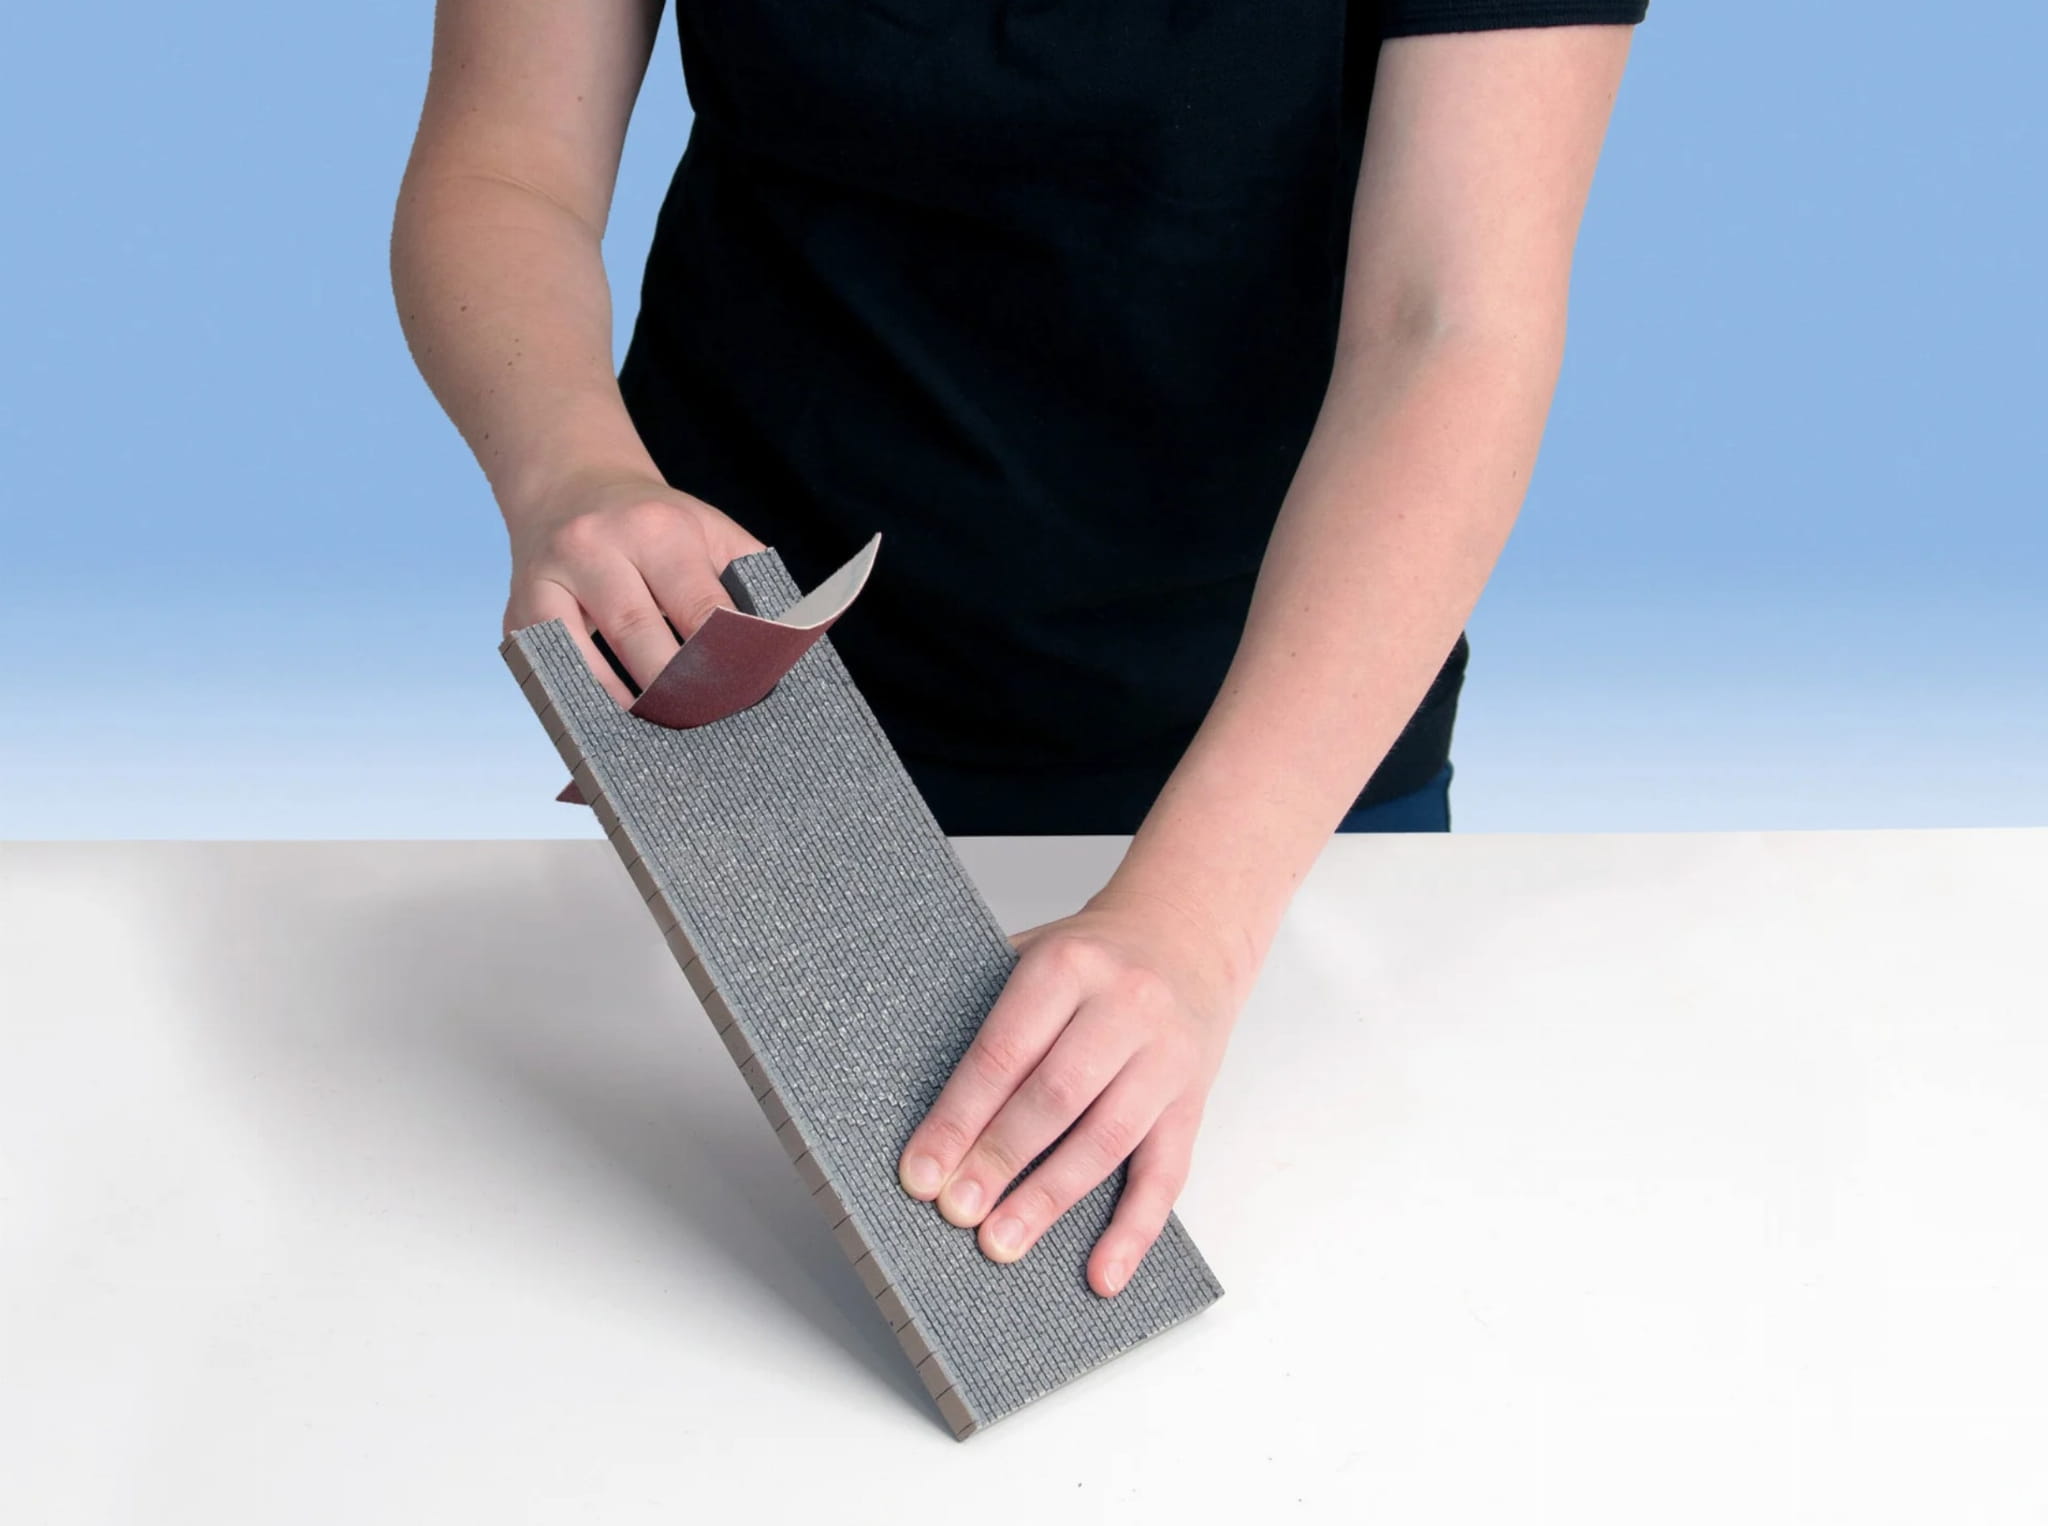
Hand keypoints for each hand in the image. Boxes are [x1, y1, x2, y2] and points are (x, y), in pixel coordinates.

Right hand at [502, 467, 766, 705]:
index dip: (726, 658)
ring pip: (588, 659)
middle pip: (641, 634)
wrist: (570, 485)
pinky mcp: (519, 612)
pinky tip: (617, 722)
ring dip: (631, 705)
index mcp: (657, 527)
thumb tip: (788, 646)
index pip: (700, 606)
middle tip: (710, 724)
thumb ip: (750, 579)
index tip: (749, 696)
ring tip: (668, 734)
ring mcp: (550, 579)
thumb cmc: (656, 524)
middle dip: (679, 689)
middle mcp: (596, 546)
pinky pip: (553, 669)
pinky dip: (587, 700)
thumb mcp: (710, 529)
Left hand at [896, 884, 1253, 1295]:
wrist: (1188, 935)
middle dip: (998, 1160)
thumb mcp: (1037, 953)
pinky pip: (1167, 1174)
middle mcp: (1124, 1007)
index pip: (1003, 1052)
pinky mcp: (1193, 1101)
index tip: (920, 1170)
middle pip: (1053, 1097)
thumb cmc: (1096, 958)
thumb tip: (913, 1097)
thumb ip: (986, 1010)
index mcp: (1068, 966)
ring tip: (1001, 1242)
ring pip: (1105, 1140)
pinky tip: (1102, 1273)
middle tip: (954, 1211)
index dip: (958, 1117)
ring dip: (1049, 1199)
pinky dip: (1134, 1230)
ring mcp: (1165, 1058)